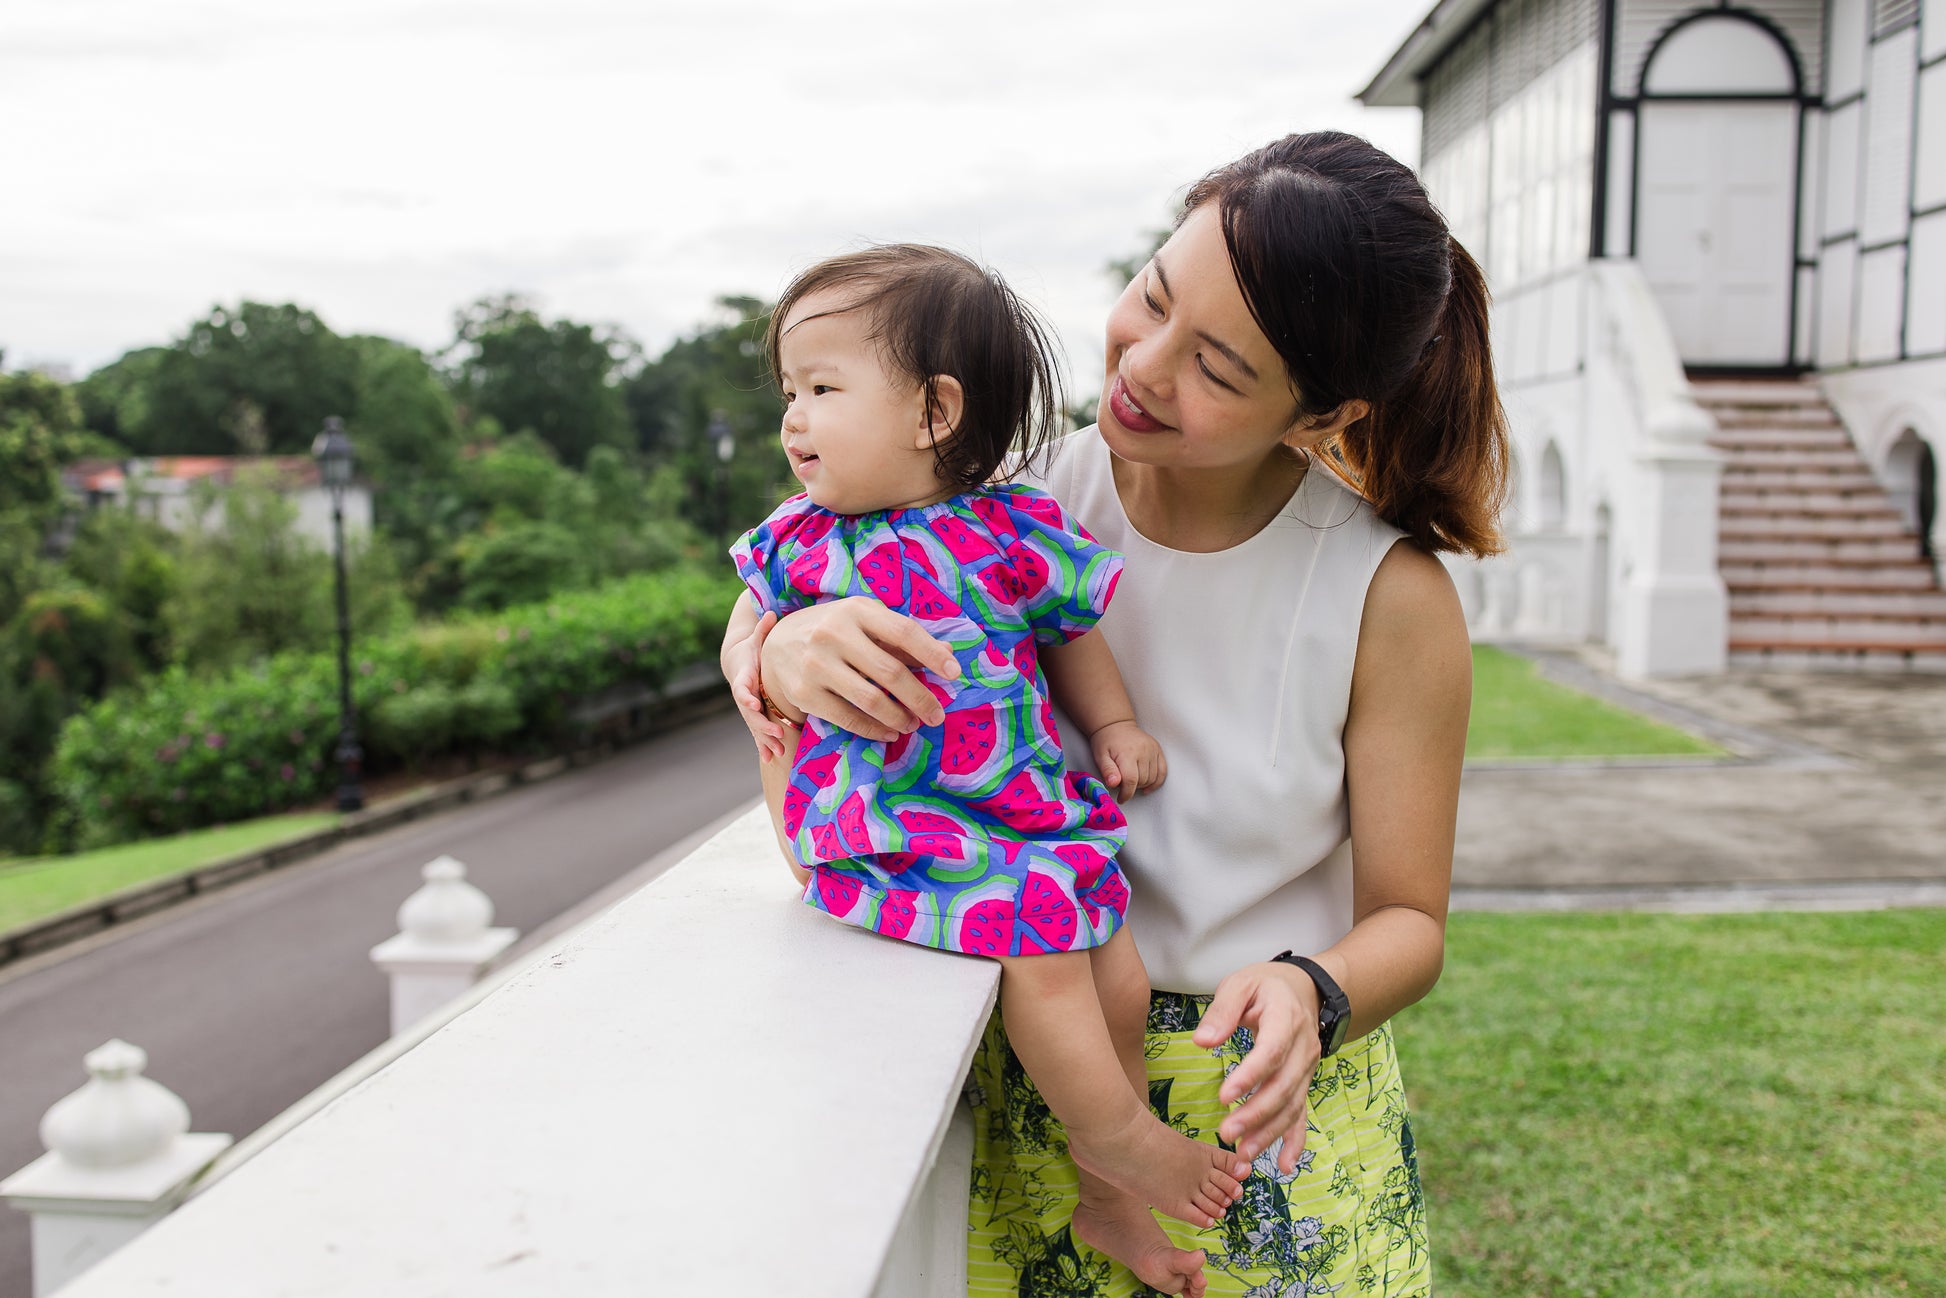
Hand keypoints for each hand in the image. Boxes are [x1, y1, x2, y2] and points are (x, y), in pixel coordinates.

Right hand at [727, 611, 791, 760]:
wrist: (738, 663)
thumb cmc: (751, 649)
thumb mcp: (755, 639)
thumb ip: (762, 630)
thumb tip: (769, 613)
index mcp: (743, 678)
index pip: (742, 689)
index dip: (747, 697)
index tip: (755, 704)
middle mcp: (744, 696)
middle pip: (750, 714)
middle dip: (762, 725)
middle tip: (778, 734)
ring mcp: (748, 708)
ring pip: (755, 727)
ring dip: (765, 740)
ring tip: (778, 752)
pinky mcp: (754, 716)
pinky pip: (758, 733)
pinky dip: (763, 746)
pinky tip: (771, 759)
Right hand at [760, 598, 958, 742]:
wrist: (776, 644)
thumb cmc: (834, 630)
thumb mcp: (865, 622)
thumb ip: (902, 638)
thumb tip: (948, 654)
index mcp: (855, 610)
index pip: (903, 631)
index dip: (932, 654)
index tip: (954, 673)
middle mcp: (833, 634)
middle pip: (890, 672)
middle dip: (920, 698)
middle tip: (937, 715)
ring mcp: (816, 664)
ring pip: (871, 700)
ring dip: (900, 717)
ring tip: (914, 724)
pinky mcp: (804, 692)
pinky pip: (849, 718)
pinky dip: (875, 729)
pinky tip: (890, 731)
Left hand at [1090, 720, 1166, 802]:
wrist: (1116, 725)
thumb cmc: (1105, 742)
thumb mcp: (1100, 756)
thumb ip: (1107, 770)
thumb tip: (1114, 784)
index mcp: (1127, 753)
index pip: (1131, 781)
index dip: (1126, 794)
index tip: (1121, 798)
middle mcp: (1143, 751)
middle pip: (1142, 780)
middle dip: (1132, 787)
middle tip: (1123, 784)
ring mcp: (1153, 750)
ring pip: (1153, 778)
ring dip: (1143, 784)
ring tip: (1132, 781)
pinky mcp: (1158, 749)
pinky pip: (1163, 771)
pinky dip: (1156, 782)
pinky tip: (1147, 786)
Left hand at [1190, 960, 1322, 1173]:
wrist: (1304, 990)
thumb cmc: (1265, 986)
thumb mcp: (1240, 983)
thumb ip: (1222, 1011)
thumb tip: (1202, 1041)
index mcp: (1286, 1019)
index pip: (1271, 1052)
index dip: (1250, 1076)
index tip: (1224, 1096)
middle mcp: (1303, 1048)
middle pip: (1283, 1087)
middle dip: (1255, 1114)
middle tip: (1226, 1134)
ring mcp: (1307, 1069)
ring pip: (1292, 1106)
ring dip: (1269, 1133)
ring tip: (1242, 1154)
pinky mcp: (1303, 1083)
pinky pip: (1302, 1115)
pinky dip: (1295, 1142)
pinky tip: (1286, 1166)